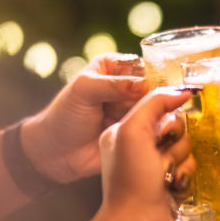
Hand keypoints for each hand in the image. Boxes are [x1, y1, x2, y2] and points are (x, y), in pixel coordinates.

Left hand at [20, 54, 147, 183]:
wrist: (56, 153)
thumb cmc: (64, 116)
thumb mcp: (84, 91)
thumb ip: (113, 85)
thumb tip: (145, 85)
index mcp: (115, 67)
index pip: (144, 66)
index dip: (156, 77)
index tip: (163, 89)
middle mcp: (128, 87)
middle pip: (156, 88)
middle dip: (158, 100)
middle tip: (157, 113)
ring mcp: (134, 110)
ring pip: (160, 109)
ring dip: (160, 118)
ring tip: (152, 126)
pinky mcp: (138, 132)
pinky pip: (156, 129)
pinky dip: (158, 132)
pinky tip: (155, 136)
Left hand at [96, 87, 194, 220]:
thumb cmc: (131, 181)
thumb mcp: (134, 131)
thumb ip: (154, 103)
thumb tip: (180, 91)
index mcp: (124, 132)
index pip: (156, 108)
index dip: (167, 117)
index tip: (167, 131)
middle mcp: (138, 150)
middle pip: (176, 129)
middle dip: (177, 143)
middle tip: (162, 159)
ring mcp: (154, 170)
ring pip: (186, 151)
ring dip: (181, 164)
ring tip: (166, 179)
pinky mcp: (169, 187)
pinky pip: (190, 172)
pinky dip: (185, 182)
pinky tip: (172, 192)